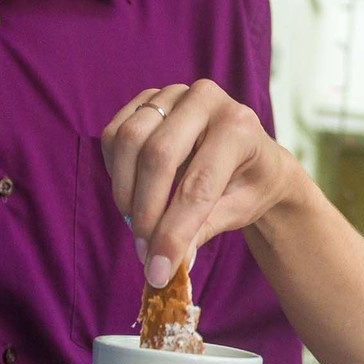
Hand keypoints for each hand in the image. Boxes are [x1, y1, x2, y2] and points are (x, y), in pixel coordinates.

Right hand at [104, 81, 304, 286]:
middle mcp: (207, 99)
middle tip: (144, 250)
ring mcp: (174, 93)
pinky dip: (116, 171)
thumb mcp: (238, 211)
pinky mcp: (148, 99)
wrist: (249, 155)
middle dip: (145, 212)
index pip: (198, 184)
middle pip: (158, 155)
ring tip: (138, 225)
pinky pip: (114, 134)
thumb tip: (167, 265)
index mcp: (239, 127)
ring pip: (129, 141)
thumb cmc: (248, 184)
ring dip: (125, 193)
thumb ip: (202, 232)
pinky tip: (132, 192)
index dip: (174, 231)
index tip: (158, 271)